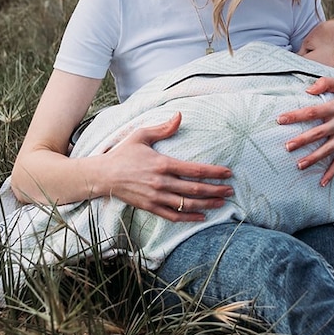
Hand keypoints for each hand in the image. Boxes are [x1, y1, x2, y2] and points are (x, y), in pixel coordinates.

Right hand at [93, 112, 233, 221]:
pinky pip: (173, 216)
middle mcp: (161, 182)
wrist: (103, 175)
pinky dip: (189, 218)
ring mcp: (156, 197)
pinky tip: (202, 217)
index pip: (195, 169)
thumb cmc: (123, 153)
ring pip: (187, 204)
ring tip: (222, 203)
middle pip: (195, 189)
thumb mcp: (141, 135)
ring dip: (207, 204)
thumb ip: (163, 128)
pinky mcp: (150, 207)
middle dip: (216, 190)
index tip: (228, 173)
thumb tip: (180, 116)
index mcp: (162, 163)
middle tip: (230, 190)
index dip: (214, 172)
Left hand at [277, 76, 333, 186]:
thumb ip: (326, 83)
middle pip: (318, 133)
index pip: (312, 111)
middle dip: (302, 140)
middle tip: (287, 146)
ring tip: (299, 165)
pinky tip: (322, 182)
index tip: (280, 119)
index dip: (296, 115)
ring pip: (328, 149)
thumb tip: (308, 89)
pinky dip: (332, 172)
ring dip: (314, 158)